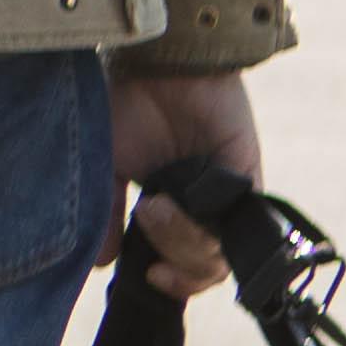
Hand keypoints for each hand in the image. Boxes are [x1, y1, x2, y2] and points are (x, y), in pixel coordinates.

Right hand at [108, 69, 259, 297]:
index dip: (174, 283)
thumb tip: (100, 264)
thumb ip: (106, 214)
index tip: (149, 276)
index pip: (186, 265)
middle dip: (176, 263)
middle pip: (205, 267)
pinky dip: (204, 226)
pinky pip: (236, 223)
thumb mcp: (103, 167)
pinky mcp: (245, 176)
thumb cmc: (127, 105)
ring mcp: (227, 195)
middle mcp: (203, 207)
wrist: (154, 62)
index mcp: (173, 209)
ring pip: (220, 252)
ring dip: (181, 240)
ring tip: (153, 206)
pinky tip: (172, 206)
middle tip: (145, 231)